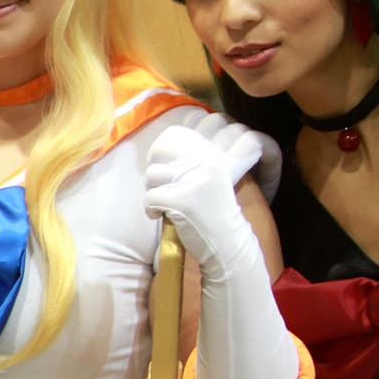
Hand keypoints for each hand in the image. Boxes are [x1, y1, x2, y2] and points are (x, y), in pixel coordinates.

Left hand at [144, 124, 256, 282]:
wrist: (228, 244)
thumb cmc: (211, 213)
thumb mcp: (206, 179)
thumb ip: (187, 163)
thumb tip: (156, 149)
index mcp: (213, 155)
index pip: (174, 134)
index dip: (161, 150)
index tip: (166, 171)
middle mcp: (207, 163)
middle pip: (159, 155)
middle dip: (156, 176)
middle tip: (167, 192)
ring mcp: (196, 180)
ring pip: (152, 175)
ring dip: (153, 193)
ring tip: (167, 205)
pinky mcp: (184, 200)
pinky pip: (150, 198)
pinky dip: (151, 211)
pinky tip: (163, 216)